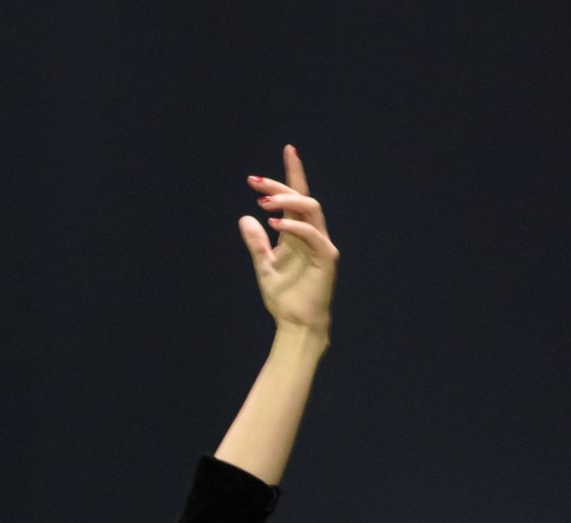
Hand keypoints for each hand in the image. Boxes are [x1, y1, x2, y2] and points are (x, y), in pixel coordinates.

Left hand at [239, 143, 337, 334]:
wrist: (296, 324)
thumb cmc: (283, 298)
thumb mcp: (263, 266)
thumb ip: (256, 242)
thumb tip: (244, 217)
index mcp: (297, 234)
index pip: (297, 197)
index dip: (292, 173)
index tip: (287, 150)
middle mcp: (311, 234)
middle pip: (302, 198)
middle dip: (280, 184)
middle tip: (254, 181)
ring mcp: (321, 244)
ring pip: (310, 210)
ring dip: (286, 201)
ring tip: (262, 200)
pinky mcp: (326, 257)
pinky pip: (312, 234)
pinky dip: (292, 226)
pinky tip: (273, 223)